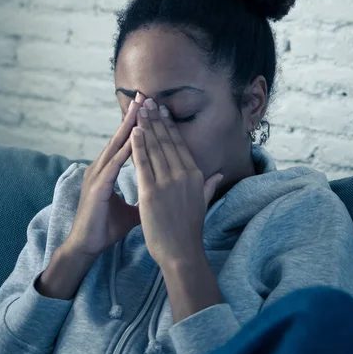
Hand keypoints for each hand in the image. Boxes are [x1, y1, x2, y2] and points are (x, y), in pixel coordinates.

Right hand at [63, 93, 145, 257]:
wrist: (87, 246)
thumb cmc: (106, 226)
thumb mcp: (133, 208)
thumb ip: (145, 195)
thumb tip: (162, 193)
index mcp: (107, 170)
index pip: (125, 143)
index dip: (136, 125)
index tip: (149, 108)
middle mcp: (100, 168)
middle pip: (118, 138)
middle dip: (131, 117)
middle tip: (143, 96)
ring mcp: (96, 176)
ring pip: (114, 147)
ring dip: (127, 128)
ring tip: (139, 109)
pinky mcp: (96, 188)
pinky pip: (112, 167)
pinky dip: (123, 153)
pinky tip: (133, 141)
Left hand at [130, 97, 223, 267]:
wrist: (181, 252)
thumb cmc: (189, 230)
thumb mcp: (203, 203)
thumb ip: (209, 185)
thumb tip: (219, 173)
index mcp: (196, 175)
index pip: (179, 144)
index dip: (169, 125)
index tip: (162, 110)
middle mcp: (184, 174)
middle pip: (166, 141)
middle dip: (156, 119)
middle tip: (148, 101)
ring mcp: (168, 182)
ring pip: (154, 148)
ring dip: (146, 126)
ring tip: (139, 110)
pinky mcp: (152, 192)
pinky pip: (143, 164)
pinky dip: (138, 146)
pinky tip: (133, 132)